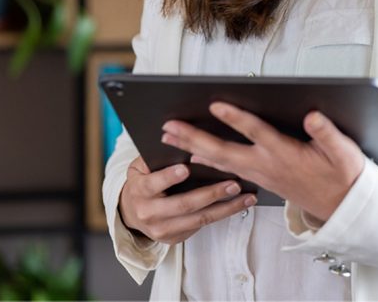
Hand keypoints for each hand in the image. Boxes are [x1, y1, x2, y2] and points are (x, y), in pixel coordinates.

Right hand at [117, 156, 256, 244]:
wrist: (132, 212)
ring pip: (199, 219)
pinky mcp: (174, 238)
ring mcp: (162, 229)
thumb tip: (177, 138)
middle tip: (233, 184)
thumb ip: (156, 157)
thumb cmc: (143, 181)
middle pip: (183, 205)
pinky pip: (202, 226)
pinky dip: (222, 215)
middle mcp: (149, 213)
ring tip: (246, 197)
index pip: (153, 183)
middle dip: (211, 194)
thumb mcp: (141, 167)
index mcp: (140, 191)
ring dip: (226, 208)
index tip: (185, 168)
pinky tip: (239, 205)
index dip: (169, 177)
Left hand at [161, 104, 364, 223]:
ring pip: (219, 161)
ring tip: (169, 137)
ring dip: (192, 149)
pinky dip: (206, 162)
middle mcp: (267, 165)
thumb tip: (312, 115)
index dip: (236, 118)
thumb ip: (327, 133)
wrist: (343, 208)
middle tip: (169, 127)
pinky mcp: (259, 179)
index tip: (215, 105)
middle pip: (223, 151)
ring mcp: (260, 174)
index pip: (256, 132)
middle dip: (194, 138)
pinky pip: (226, 170)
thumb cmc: (343, 176)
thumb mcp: (344, 153)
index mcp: (285, 154)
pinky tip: (192, 157)